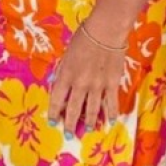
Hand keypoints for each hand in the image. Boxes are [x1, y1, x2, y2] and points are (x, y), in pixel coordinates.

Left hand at [48, 19, 126, 135]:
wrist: (106, 31)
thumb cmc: (83, 37)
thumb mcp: (67, 53)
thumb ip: (63, 69)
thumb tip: (57, 82)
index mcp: (66, 75)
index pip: (57, 99)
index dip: (55, 112)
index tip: (53, 122)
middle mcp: (80, 84)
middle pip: (74, 109)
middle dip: (71, 123)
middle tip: (69, 134)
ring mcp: (97, 86)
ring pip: (92, 110)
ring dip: (89, 122)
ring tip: (88, 130)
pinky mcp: (112, 84)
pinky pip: (111, 103)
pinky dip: (111, 113)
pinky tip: (110, 121)